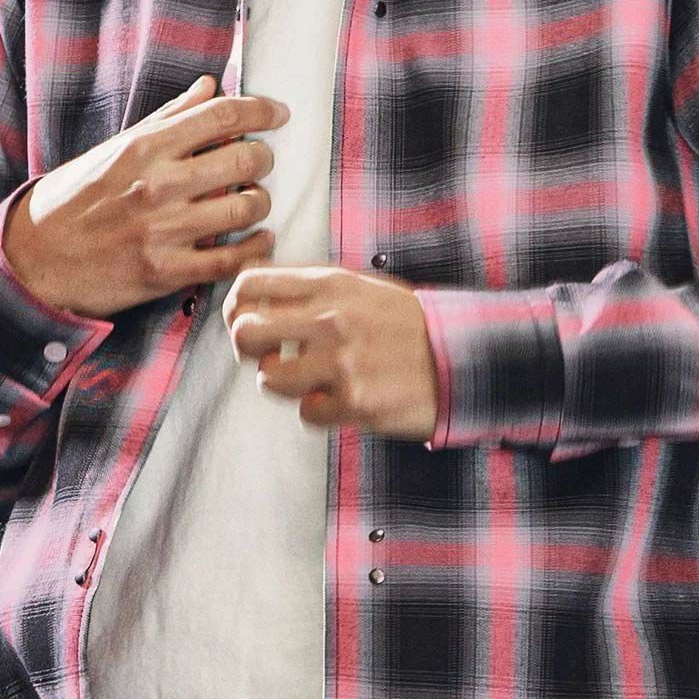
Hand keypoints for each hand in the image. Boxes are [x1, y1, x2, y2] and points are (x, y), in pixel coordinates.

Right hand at [1, 76, 289, 318]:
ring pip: (246, 209)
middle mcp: (157, 186)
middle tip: (261, 162)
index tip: (278, 114)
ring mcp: (163, 231)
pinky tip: (259, 240)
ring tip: (253, 201)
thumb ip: (167, 118)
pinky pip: (233, 260)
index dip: (261, 110)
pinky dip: (256, 248)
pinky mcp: (167, 272)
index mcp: (144, 148)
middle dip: (264, 158)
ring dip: (261, 202)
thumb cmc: (75, 199)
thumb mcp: (114, 149)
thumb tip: (210, 85)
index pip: (221, 116)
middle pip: (244, 160)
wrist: (33, 260)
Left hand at [221, 265, 438, 441]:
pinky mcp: (355, 402)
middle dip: (246, 350)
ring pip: (269, 379)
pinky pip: (307, 414)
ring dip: (281, 384)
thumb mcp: (363, 288)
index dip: (235, 306)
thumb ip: (315, 290)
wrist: (464, 355)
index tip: (243, 319)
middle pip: (245, 332)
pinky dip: (317, 412)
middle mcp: (330, 319)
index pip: (251, 284)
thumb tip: (262, 299)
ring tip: (305, 381)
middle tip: (267, 356)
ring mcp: (342, 362)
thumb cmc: (409, 324)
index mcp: (330, 284)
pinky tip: (336, 401)